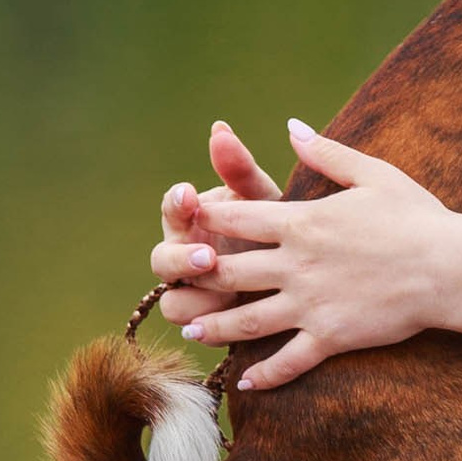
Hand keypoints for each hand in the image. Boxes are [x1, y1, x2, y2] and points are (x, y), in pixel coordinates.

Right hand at [153, 122, 283, 328]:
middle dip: (180, 259)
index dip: (176, 203)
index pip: (172, 208)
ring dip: (193, 300)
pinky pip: (198, 331)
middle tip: (207, 255)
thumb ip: (239, 170)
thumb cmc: (275, 226)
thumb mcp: (264, 199)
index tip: (189, 194)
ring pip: (173, 305)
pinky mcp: (210, 324)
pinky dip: (210, 330)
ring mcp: (194, 293)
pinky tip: (231, 326)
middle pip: (160, 262)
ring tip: (223, 296)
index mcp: (194, 221)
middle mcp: (184, 257)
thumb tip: (220, 129)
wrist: (301, 271)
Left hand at [167, 119, 456, 389]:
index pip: (237, 218)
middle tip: (175, 283)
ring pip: (247, 320)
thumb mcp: (373, 173)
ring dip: (215, 327)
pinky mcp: (331, 336)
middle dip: (197, 277)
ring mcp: (311, 303)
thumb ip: (326, 152)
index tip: (188, 221)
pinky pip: (288, 360)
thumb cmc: (417, 216)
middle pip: (229, 271)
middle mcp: (297, 264)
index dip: (206, 218)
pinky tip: (246, 383)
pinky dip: (264, 374)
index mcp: (303, 222)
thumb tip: (292, 126)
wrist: (450, 267)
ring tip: (194, 330)